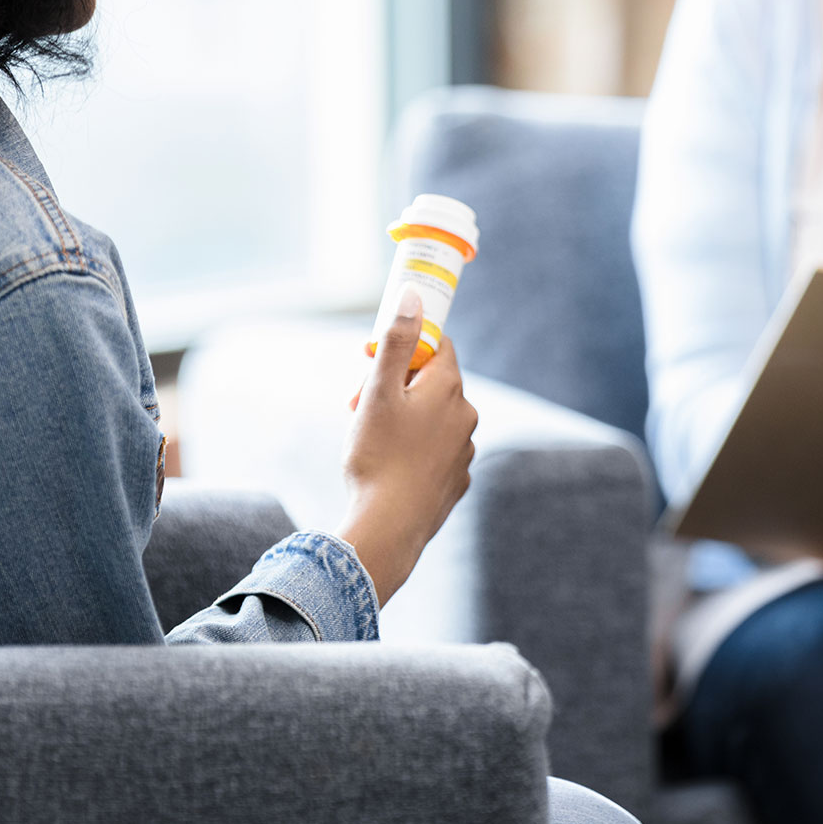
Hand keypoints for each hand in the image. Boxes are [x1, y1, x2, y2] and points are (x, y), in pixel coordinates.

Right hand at [336, 288, 478, 606]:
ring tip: (368, 438)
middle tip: (357, 404)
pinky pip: (434, 452)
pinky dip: (413, 450)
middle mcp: (465, 415)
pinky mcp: (456, 480)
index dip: (406, 344)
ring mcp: (463, 451)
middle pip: (431, 383)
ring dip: (403, 418)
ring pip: (432, 419)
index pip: (438, 345)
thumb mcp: (379, 392)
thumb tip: (414, 296)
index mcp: (449, 388)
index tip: (373, 357)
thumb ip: (397, 342)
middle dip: (395, 385)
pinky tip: (389, 465)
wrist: (389, 527)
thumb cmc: (379, 456)